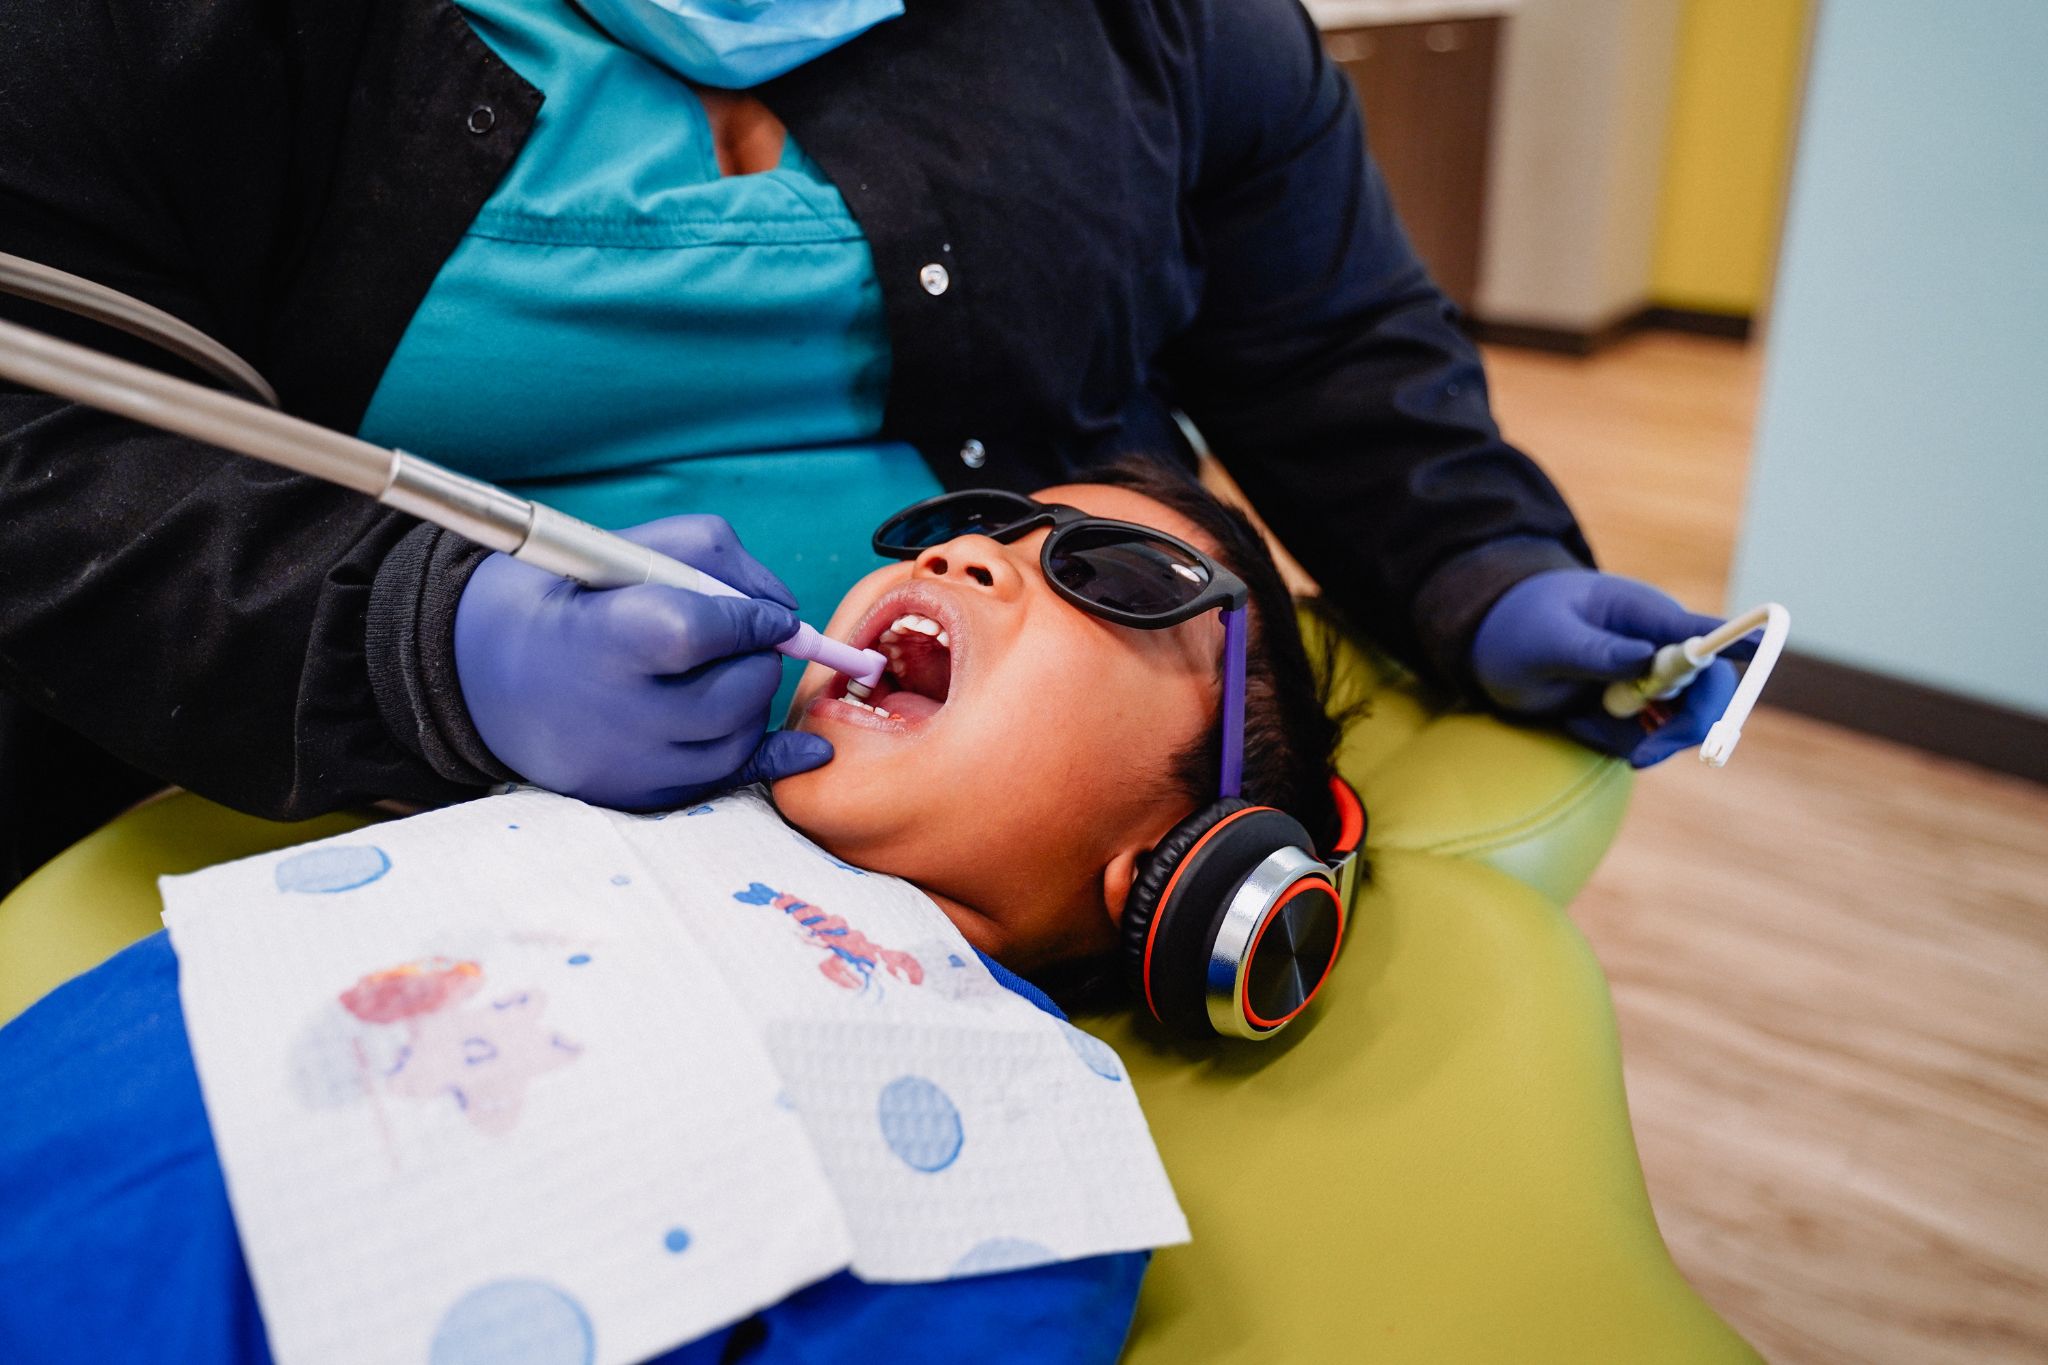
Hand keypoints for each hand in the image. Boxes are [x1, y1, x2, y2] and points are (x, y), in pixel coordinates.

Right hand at [453, 514, 832, 806]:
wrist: (484, 672)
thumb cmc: (570, 596)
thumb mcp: (628, 547)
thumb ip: (716, 557)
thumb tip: (785, 610)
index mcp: (604, 637)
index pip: (705, 631)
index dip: (751, 621)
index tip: (766, 617)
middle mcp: (615, 712)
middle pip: (735, 693)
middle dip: (756, 660)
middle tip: (740, 643)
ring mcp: (626, 763)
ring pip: (738, 737)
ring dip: (751, 700)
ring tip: (717, 673)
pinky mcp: (635, 796)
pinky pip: (724, 781)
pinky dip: (768, 757)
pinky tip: (810, 749)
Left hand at [1470, 569, 1752, 767]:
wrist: (1496, 649)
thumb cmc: (1520, 627)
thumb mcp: (1546, 638)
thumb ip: (1594, 650)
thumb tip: (1647, 657)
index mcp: (1645, 615)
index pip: (1703, 630)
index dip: (1738, 641)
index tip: (1766, 647)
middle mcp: (1661, 648)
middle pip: (1711, 691)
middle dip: (1687, 728)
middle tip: (1640, 758)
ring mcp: (1653, 681)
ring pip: (1679, 725)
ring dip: (1632, 738)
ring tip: (1574, 719)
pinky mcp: (1638, 710)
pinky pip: (1645, 740)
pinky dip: (1611, 742)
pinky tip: (1575, 722)